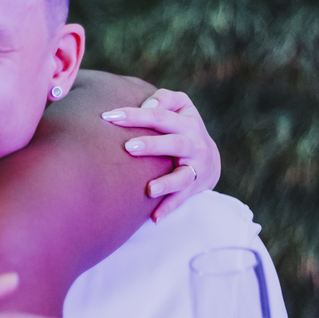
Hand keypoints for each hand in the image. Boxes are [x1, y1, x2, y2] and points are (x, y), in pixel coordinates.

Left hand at [101, 88, 220, 221]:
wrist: (209, 159)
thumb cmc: (182, 127)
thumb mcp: (180, 107)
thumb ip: (163, 100)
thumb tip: (146, 106)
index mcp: (186, 122)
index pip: (159, 116)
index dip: (135, 115)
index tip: (109, 117)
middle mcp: (194, 143)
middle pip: (173, 143)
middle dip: (152, 145)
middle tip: (128, 147)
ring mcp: (196, 167)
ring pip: (183, 176)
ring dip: (167, 183)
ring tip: (149, 189)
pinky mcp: (195, 187)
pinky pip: (182, 199)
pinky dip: (169, 208)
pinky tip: (154, 218)